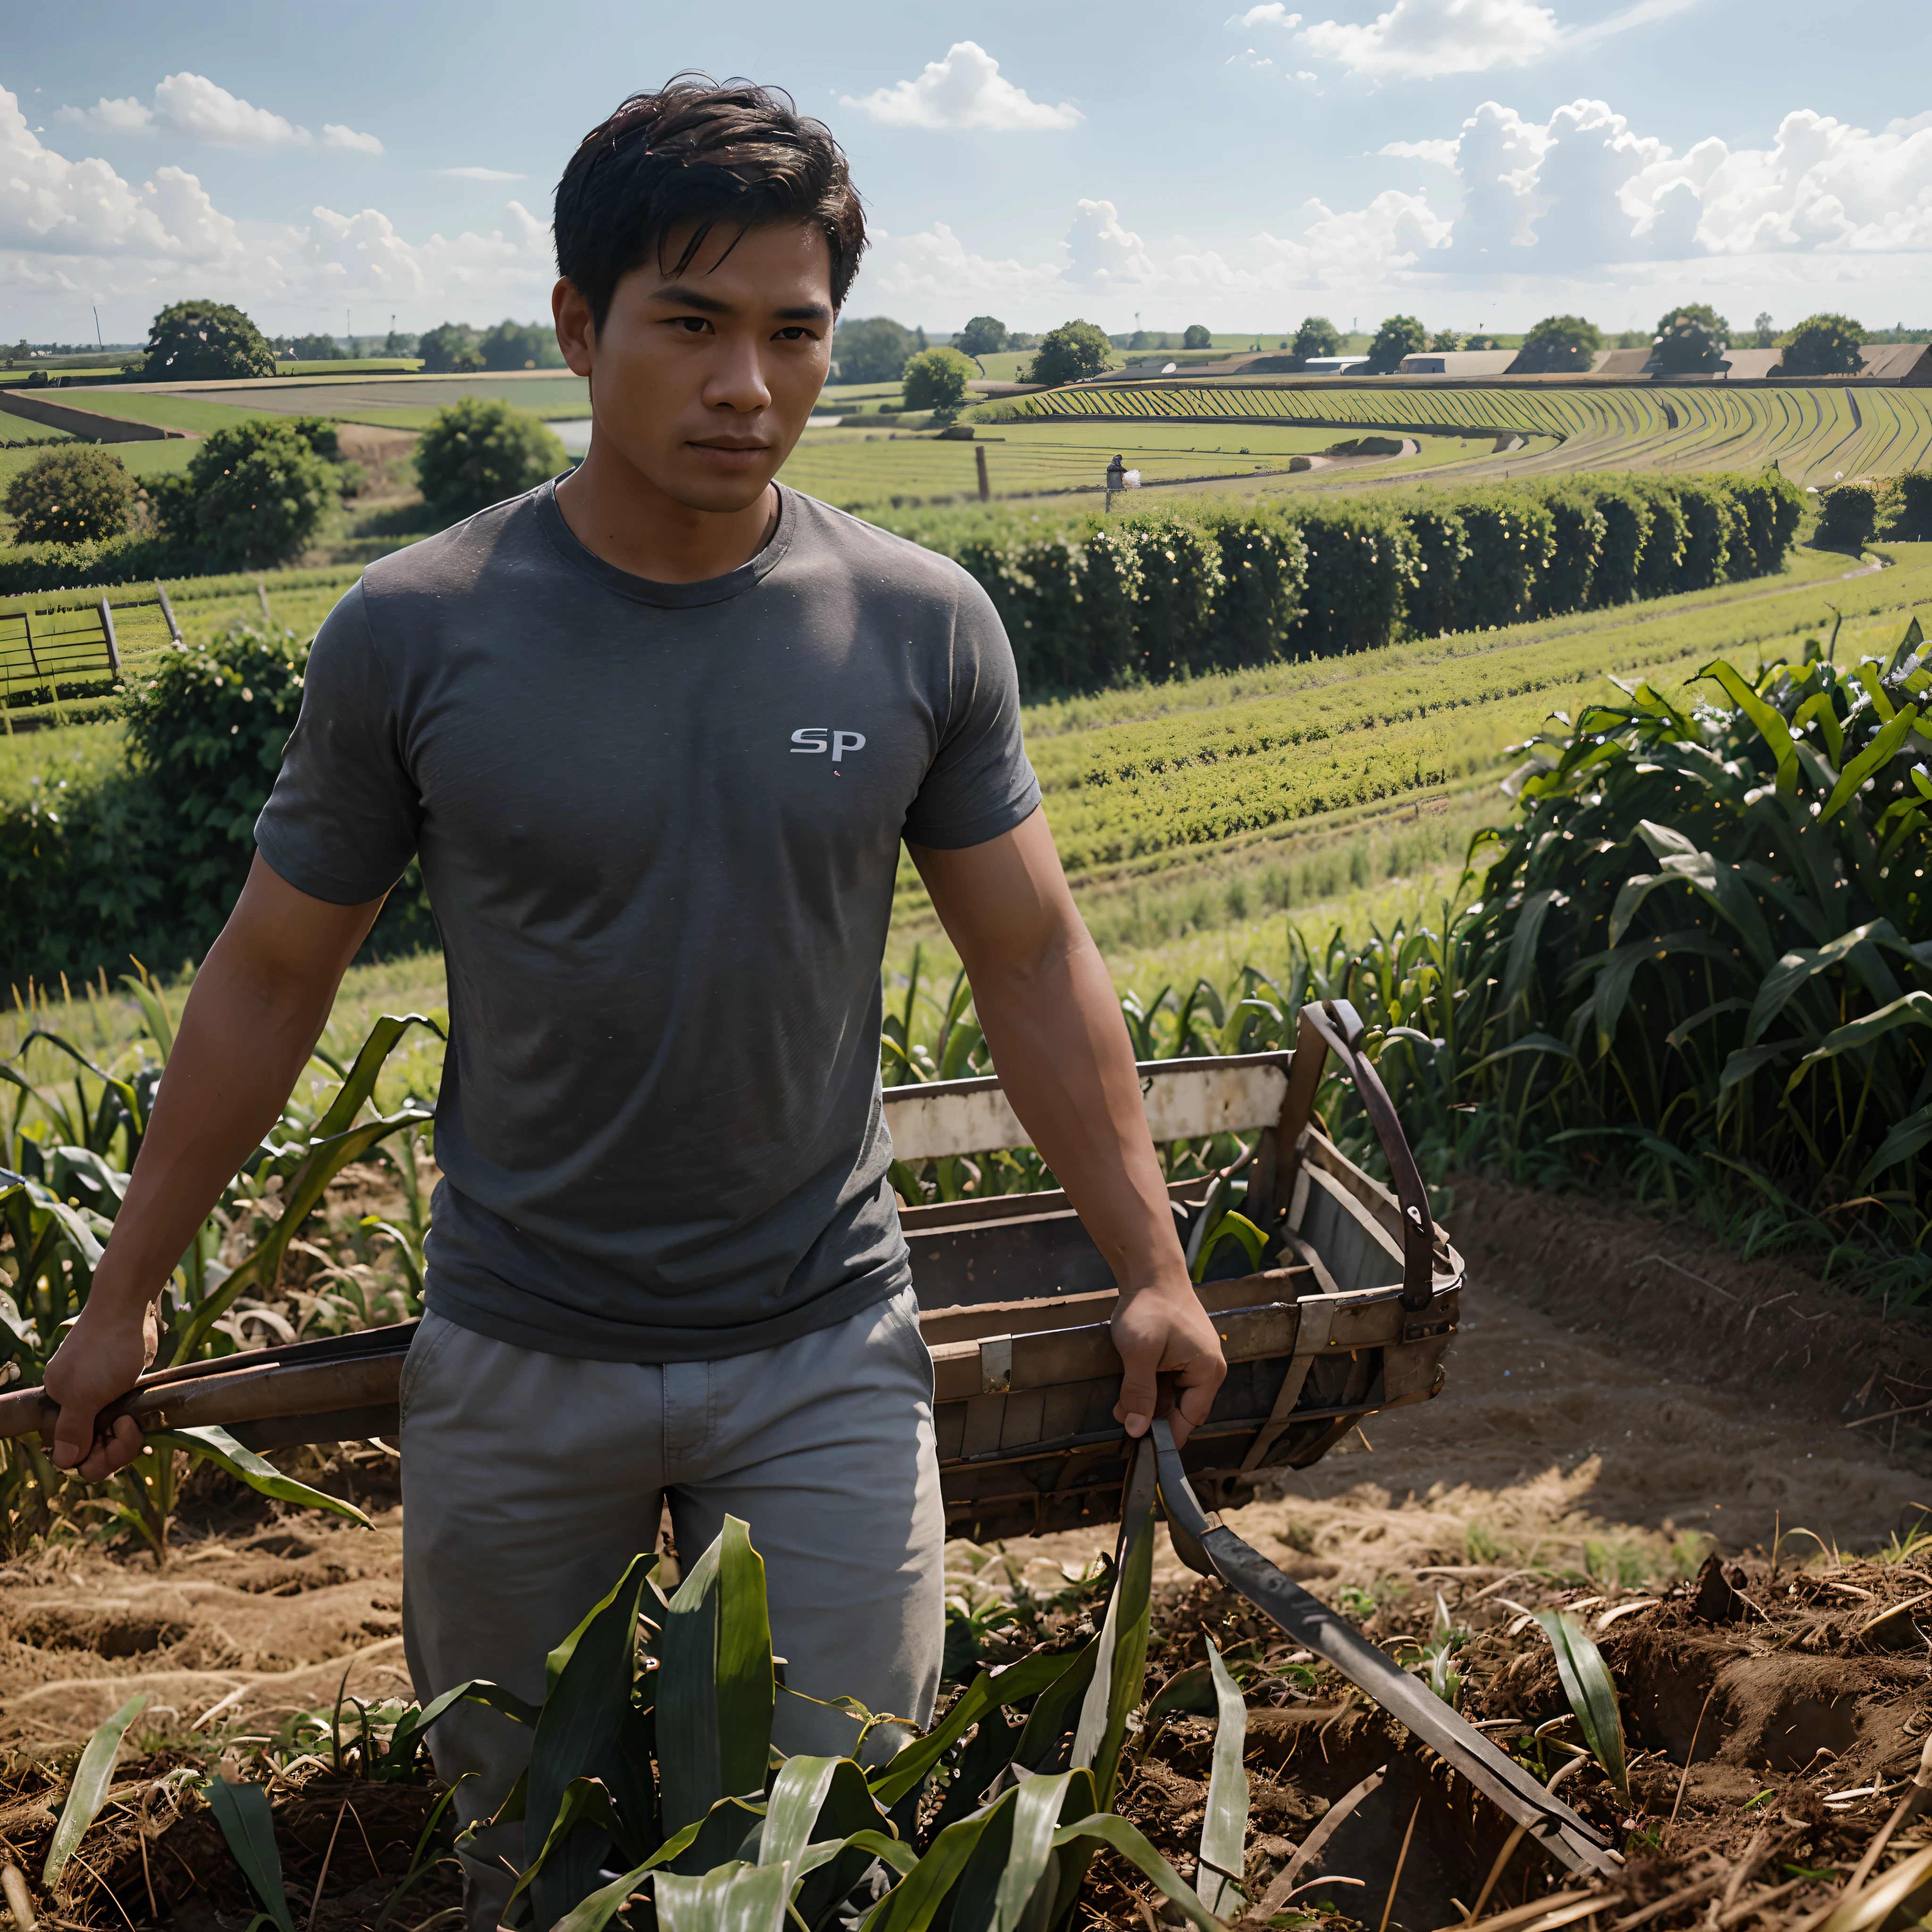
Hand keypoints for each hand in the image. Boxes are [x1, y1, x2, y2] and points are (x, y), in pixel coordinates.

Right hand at [42, 1299, 158, 1479]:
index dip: (91, 1458)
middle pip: (94, 1449)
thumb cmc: (103, 1350)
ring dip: (126, 1439)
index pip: (69, 1453)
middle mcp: (77, 1404)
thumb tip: (63, 1462)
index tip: (108, 1440)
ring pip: (112, 1436)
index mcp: (59, 1405)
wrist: (130, 1309)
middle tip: (128, 1428)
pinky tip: (138, 1418)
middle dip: (113, 1450)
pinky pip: (126, 1419)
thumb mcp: (83, 1395)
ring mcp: (102, 1397)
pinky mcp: (124, 1389)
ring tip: (132, 1421)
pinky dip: (134, 1424)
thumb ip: (72, 1429)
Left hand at [1110, 1277, 1226, 1447]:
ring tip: (1122, 1404)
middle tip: (1124, 1418)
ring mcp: (1196, 1360)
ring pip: (1172, 1395)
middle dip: (1152, 1416)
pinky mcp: (1183, 1352)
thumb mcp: (1139, 1353)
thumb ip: (1139, 1392)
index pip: (1190, 1419)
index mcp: (1208, 1372)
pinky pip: (1169, 1379)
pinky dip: (1150, 1385)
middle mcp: (1208, 1369)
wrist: (1150, 1271)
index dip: (1167, 1435)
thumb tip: (1137, 1430)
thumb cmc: (1150, 1308)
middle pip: (1182, 1409)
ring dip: (1147, 1401)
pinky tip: (1129, 1386)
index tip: (1143, 1446)